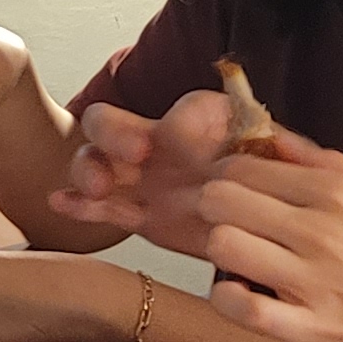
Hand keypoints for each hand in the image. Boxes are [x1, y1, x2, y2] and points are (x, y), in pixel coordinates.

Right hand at [53, 89, 266, 254]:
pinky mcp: (137, 213)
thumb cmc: (275, 186)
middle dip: (113, 133)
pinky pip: (101, 208)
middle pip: (114, 123)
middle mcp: (161, 144)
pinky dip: (79, 206)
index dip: (174, 118)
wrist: (271, 231)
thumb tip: (276, 133)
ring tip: (99, 187)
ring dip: (90, 168)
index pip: (180, 110)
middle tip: (134, 155)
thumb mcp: (280, 162)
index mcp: (200, 125)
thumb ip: (277, 145)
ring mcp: (142, 179)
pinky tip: (62, 204)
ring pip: (97, 162)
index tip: (176, 134)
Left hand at [185, 138, 342, 341]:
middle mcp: (322, 230)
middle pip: (219, 200)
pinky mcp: (315, 332)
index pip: (240, 166)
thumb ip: (325, 166)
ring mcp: (316, 281)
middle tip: (233, 232)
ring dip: (220, 257)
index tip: (234, 199)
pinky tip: (249, 301)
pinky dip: (229, 302)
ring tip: (244, 267)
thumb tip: (275, 136)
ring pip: (222, 245)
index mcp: (339, 193)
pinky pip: (239, 307)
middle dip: (213, 214)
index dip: (225, 181)